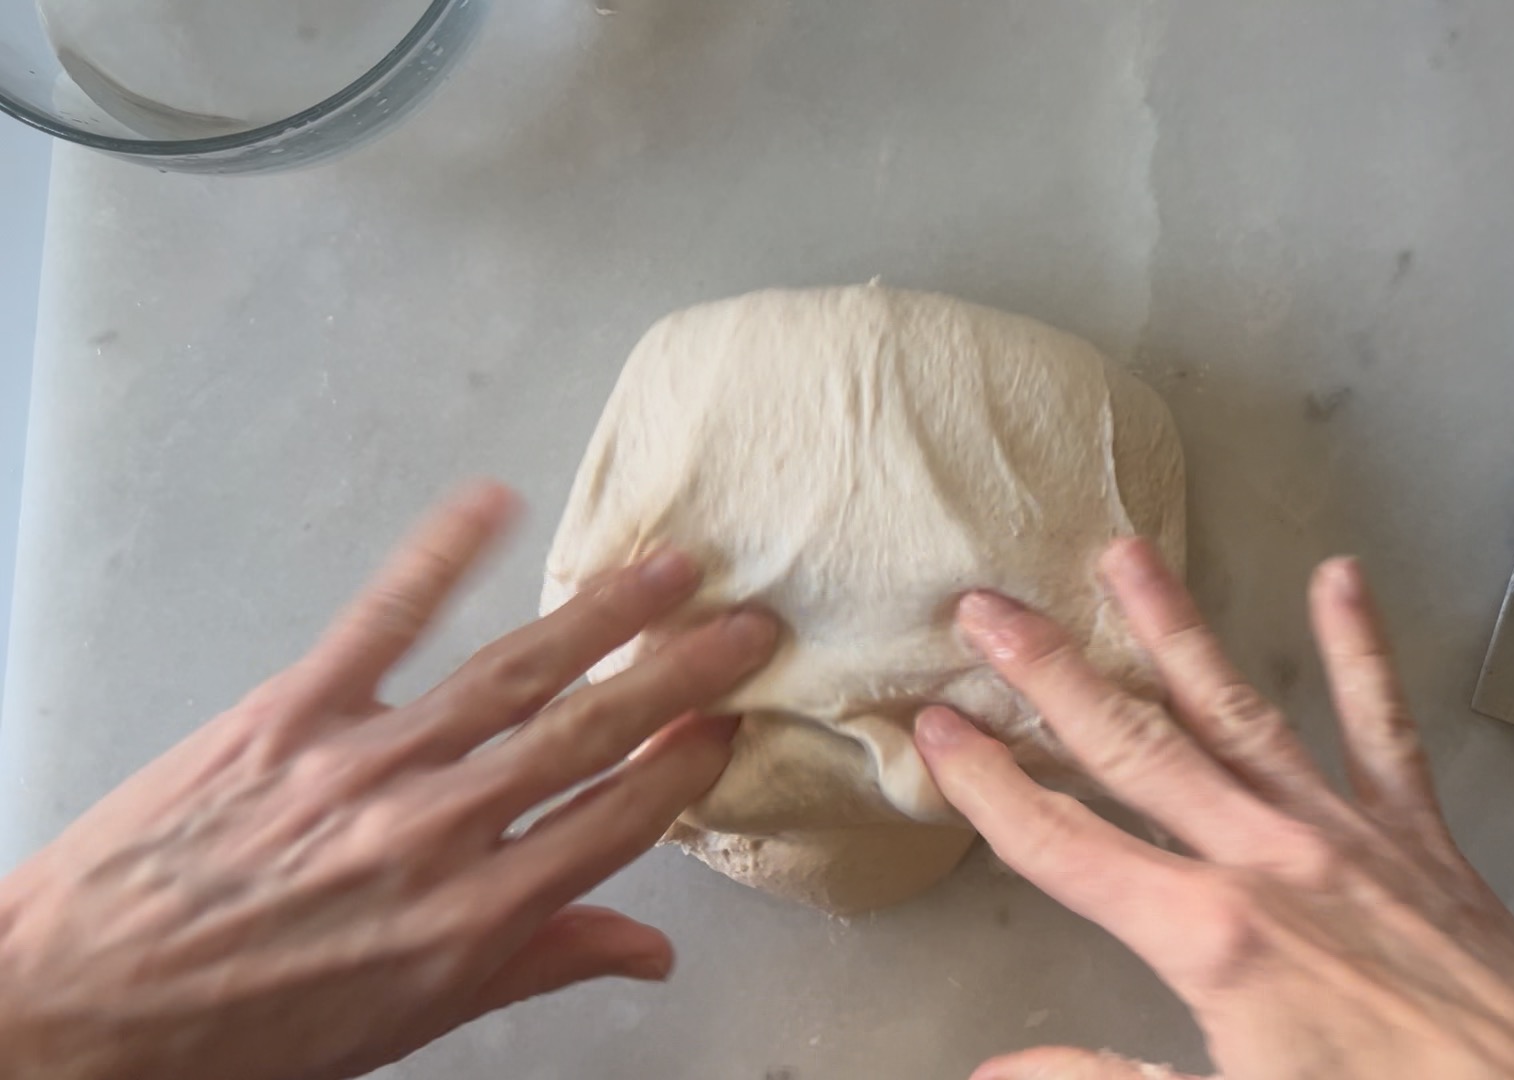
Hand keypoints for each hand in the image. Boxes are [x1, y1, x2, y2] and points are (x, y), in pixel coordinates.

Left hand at [0, 482, 779, 1079]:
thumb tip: (647, 950)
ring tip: (670, 568)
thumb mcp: (409, 1022)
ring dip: (603, 612)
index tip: (729, 723)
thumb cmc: (239, 1033)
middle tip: (748, 625)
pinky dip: (439, 556)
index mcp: (473, 918)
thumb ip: (537, 962)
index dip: (686, 764)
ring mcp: (364, 762)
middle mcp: (435, 830)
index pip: (618, 817)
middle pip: (590, 730)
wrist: (74, 1010)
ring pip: (513, 670)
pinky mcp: (289, 712)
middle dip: (682, 672)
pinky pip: (381, 620)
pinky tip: (491, 504)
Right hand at [917, 540, 1513, 1079]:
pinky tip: (1338, 581)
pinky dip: (1360, 652)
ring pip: (1238, 711)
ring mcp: (1348, 837)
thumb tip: (992, 1072)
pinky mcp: (1420, 842)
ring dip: (1174, 629)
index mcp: (1211, 936)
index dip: (988, 784)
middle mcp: (1269, 861)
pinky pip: (1382, 730)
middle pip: (1134, 747)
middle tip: (988, 607)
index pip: (1065, 845)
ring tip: (1125, 554)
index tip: (935, 727)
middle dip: (1051, 673)